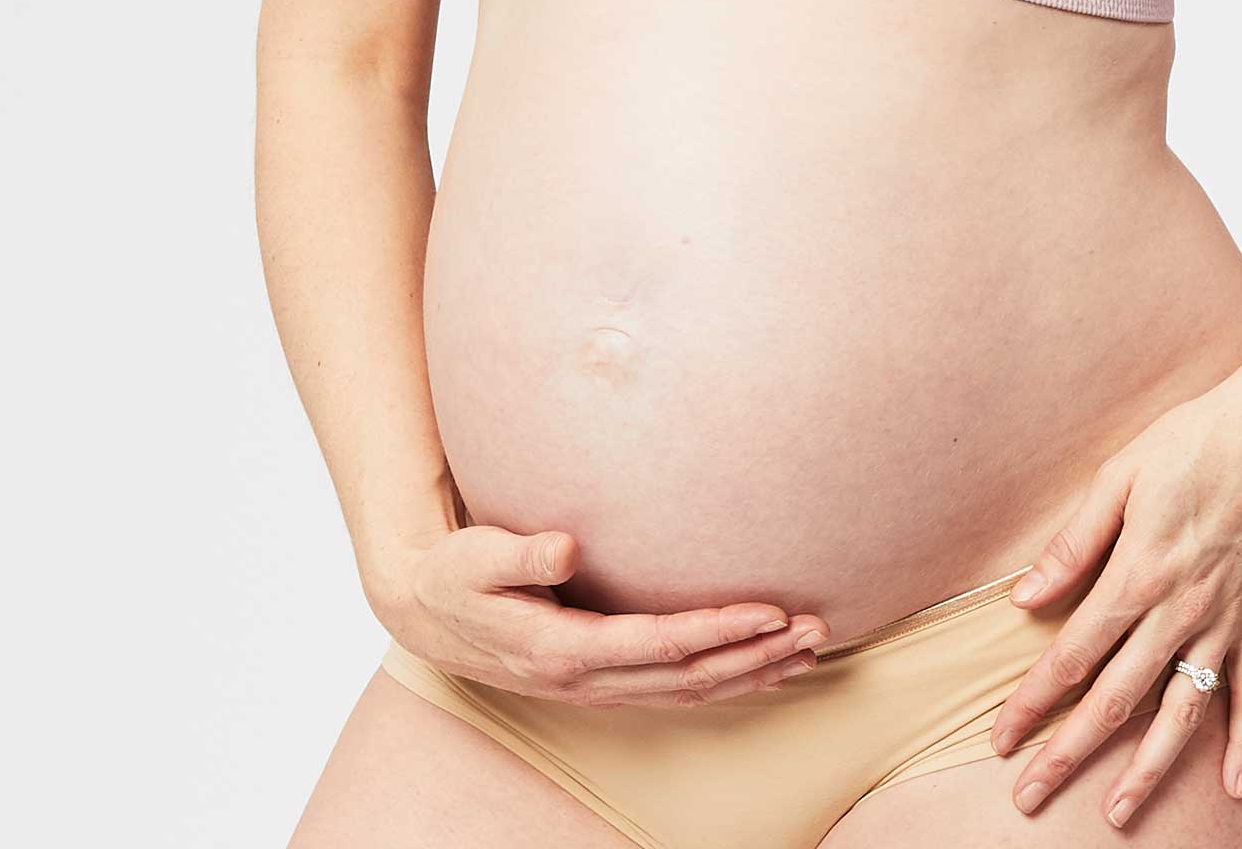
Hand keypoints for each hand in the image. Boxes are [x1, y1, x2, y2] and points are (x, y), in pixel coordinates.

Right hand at [366, 525, 829, 706]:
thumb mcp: (476, 557)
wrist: (426, 612)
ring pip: (690, 691)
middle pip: (690, 677)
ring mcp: (599, 686)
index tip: (770, 610)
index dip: (719, 629)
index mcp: (565, 649)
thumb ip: (520, 554)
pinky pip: (677, 690)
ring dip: (752, 673)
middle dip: (756, 655)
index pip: (661, 644)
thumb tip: (564, 549)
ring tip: (809, 648)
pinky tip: (764, 669)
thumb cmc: (455, 575)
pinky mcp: (603, 680)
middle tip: (815, 629)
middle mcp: (589, 678)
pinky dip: (726, 682)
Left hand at [988, 373, 1241, 825]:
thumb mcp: (1118, 477)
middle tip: (1030, 795)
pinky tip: (1236, 787)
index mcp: (1137, 575)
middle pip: (1116, 698)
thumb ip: (1073, 544)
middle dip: (1069, 752)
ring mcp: (1224, 621)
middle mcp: (1180, 611)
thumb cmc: (1192, 442)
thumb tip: (1026, 597)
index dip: (1032, 701)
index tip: (1002, 738)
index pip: (1072, 654)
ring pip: (1181, 712)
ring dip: (1148, 769)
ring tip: (1117, 814)